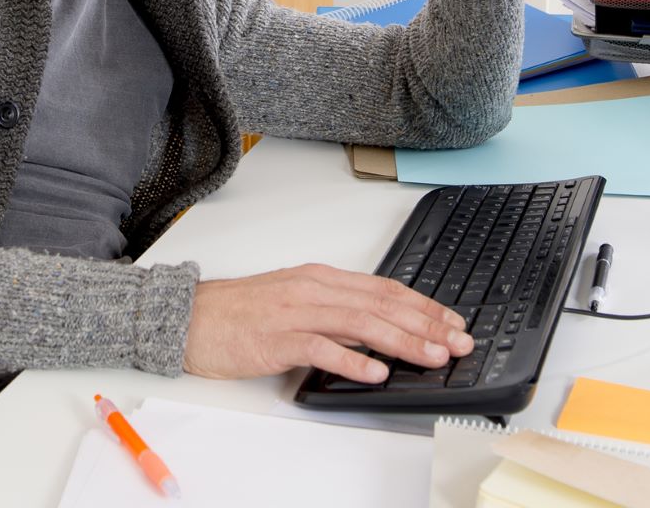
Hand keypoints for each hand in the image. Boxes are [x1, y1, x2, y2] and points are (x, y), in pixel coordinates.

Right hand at [182, 264, 475, 381]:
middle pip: (383, 304)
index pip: (385, 288)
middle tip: (458, 342)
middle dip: (427, 324)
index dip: (424, 305)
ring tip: (432, 356)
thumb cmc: (240, 313)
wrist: (190, 316)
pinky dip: (353, 360)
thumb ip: (334, 310)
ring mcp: (297, 312)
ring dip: (403, 341)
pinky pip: (322, 348)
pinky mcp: (278, 338)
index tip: (452, 322)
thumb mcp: (294, 300)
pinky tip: (376, 372)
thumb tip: (376, 329)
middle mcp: (315, 289)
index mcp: (322, 278)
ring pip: (362, 322)